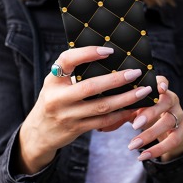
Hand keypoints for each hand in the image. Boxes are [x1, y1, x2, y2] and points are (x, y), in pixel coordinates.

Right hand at [17, 46, 148, 173]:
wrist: (39, 132)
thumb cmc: (54, 99)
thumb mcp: (55, 82)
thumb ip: (73, 71)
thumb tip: (108, 55)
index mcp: (53, 79)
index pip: (67, 60)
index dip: (88, 53)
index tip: (109, 51)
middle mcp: (58, 97)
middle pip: (90, 87)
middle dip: (116, 79)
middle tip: (136, 72)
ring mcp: (67, 115)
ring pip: (101, 106)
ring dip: (125, 99)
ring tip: (143, 91)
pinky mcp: (77, 129)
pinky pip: (103, 122)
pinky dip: (120, 114)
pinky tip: (133, 108)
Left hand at [127, 77, 182, 161]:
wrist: (170, 130)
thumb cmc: (147, 114)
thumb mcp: (135, 110)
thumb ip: (122, 113)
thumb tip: (100, 125)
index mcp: (160, 91)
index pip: (162, 82)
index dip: (161, 83)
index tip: (158, 88)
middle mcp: (172, 100)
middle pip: (166, 102)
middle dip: (151, 112)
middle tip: (134, 125)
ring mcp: (179, 115)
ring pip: (169, 122)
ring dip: (149, 134)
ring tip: (132, 145)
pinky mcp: (182, 132)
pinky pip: (173, 141)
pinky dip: (157, 149)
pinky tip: (142, 156)